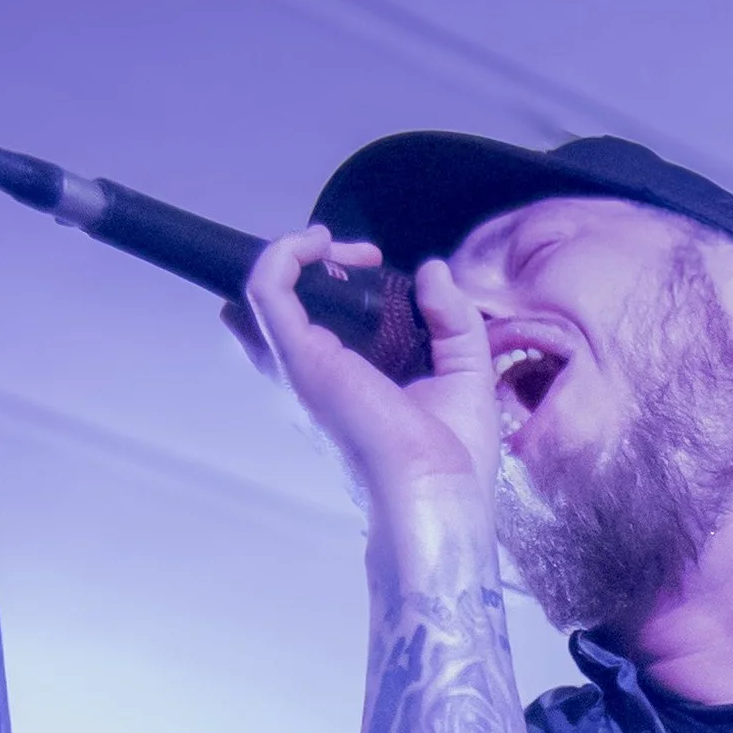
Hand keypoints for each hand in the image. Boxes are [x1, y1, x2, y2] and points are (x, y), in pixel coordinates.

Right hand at [242, 226, 499, 534]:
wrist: (440, 489)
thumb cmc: (455, 455)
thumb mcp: (466, 369)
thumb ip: (453, 316)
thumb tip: (434, 271)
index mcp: (352, 383)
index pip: (316, 325)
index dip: (335, 283)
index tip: (375, 265)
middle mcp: (318, 376)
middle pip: (283, 306)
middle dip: (310, 264)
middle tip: (359, 257)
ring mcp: (302, 367)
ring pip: (266, 291)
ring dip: (295, 253)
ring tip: (333, 244)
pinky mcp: (299, 357)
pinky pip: (266, 289)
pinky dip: (284, 254)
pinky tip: (318, 242)